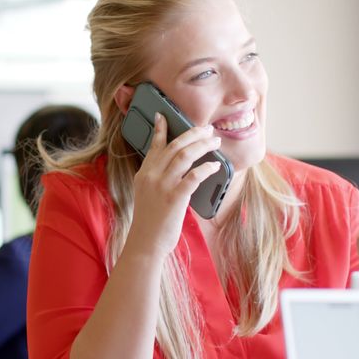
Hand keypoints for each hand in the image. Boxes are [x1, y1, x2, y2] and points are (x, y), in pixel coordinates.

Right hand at [126, 114, 221, 256]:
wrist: (145, 242)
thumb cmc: (149, 221)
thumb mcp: (146, 194)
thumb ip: (157, 178)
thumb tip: (176, 166)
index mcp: (144, 173)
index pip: (154, 145)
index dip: (161, 129)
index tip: (164, 115)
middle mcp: (152, 176)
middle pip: (175, 146)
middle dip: (193, 134)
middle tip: (207, 129)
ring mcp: (162, 186)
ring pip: (185, 155)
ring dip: (202, 145)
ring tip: (214, 141)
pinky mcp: (175, 197)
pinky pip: (194, 176)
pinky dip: (206, 168)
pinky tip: (214, 165)